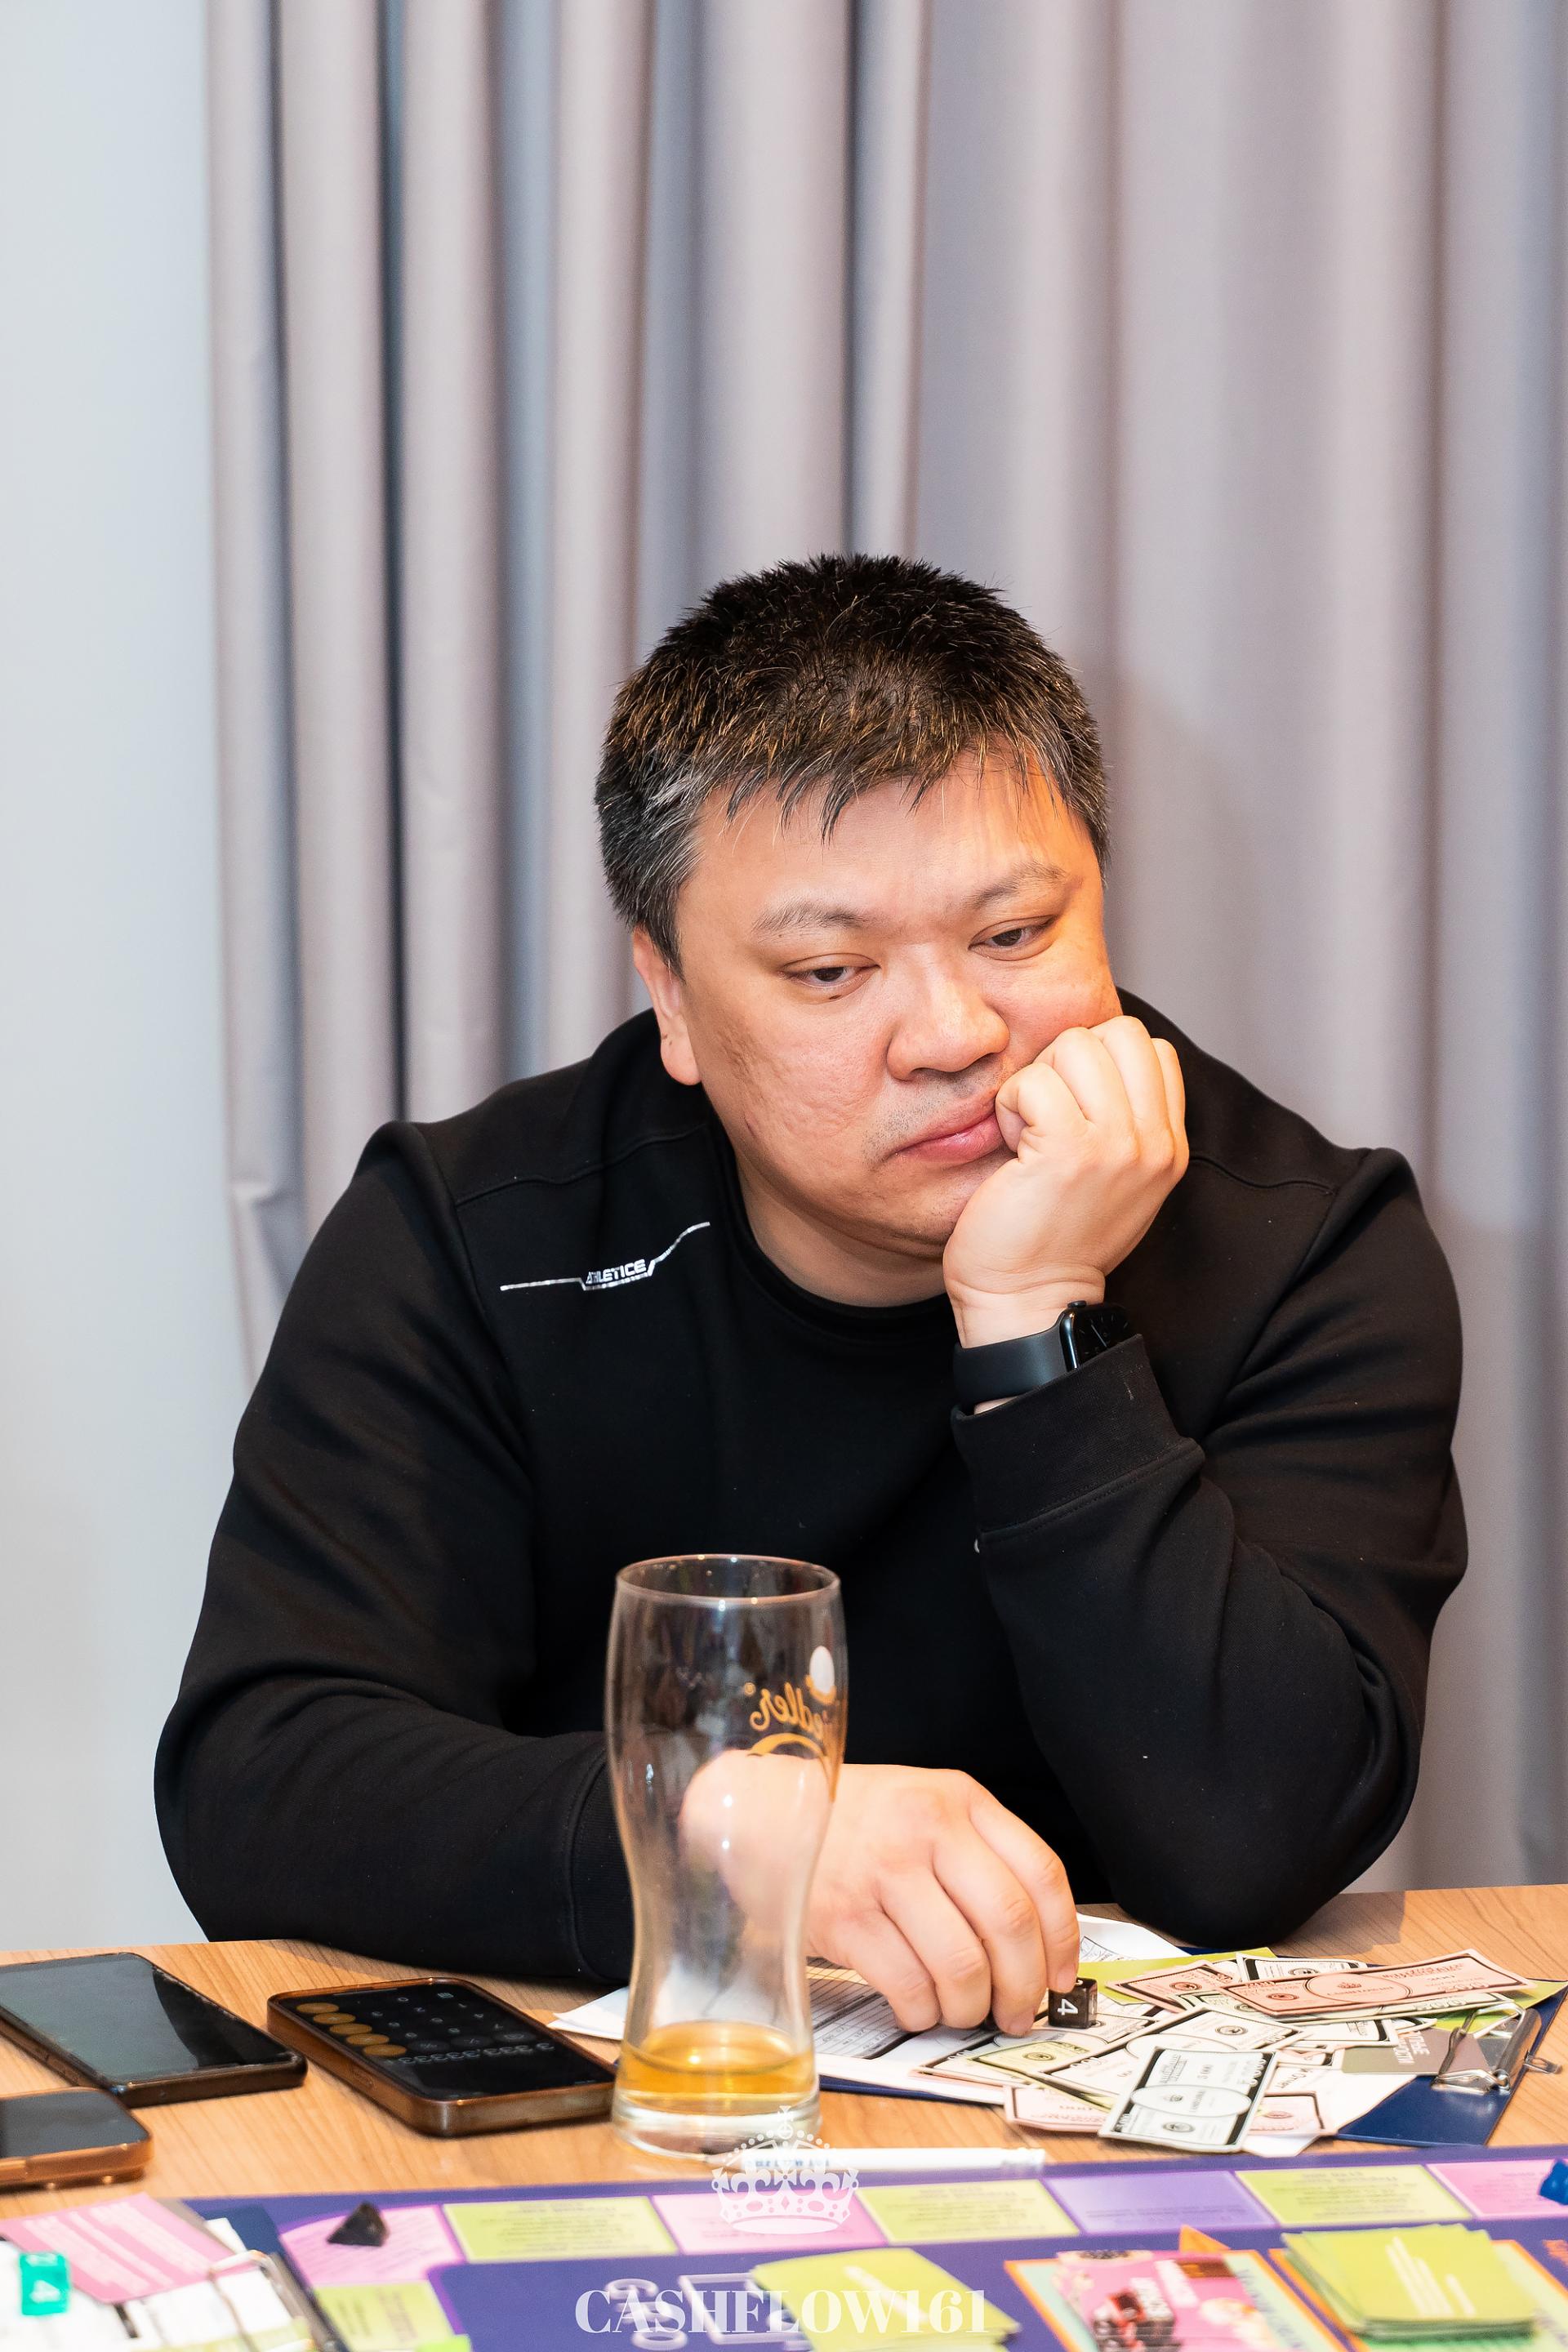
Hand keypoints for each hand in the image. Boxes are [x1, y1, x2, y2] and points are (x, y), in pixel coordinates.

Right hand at [805, 1764, 1077, 2034]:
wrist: (758, 1814)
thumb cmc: (851, 1821)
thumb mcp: (921, 1805)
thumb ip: (974, 1853)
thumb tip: (1032, 1946)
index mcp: (958, 1799)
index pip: (1039, 1873)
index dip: (1062, 1938)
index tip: (1060, 1978)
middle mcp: (927, 1828)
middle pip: (1009, 1923)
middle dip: (1023, 1986)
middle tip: (1016, 2013)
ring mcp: (884, 1871)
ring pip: (962, 1963)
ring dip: (971, 2007)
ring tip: (962, 2012)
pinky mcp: (845, 1916)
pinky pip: (908, 1984)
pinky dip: (923, 2012)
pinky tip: (917, 2007)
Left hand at [944, 1014, 1187, 1348]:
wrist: (1028, 1301)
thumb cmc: (1053, 1239)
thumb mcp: (1116, 1180)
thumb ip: (1125, 1122)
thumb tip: (1095, 1058)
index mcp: (1169, 1147)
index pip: (1151, 1049)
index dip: (1101, 1062)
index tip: (1075, 1109)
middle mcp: (1153, 1143)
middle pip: (1118, 1032)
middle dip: (1070, 1060)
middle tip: (1048, 1116)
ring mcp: (1117, 1145)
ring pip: (1075, 1045)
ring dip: (1037, 1082)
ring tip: (1031, 1134)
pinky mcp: (1068, 1149)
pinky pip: (1033, 1081)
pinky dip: (1011, 1105)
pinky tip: (1014, 1148)